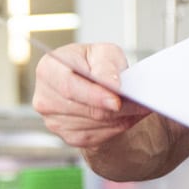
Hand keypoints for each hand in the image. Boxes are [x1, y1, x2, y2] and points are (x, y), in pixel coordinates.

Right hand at [32, 43, 151, 150]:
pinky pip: (98, 136)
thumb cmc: (93, 63)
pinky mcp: (68, 136)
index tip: (116, 100)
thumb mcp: (102, 52)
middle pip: (85, 109)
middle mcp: (45, 98)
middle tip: (143, 103)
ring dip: (121, 117)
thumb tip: (111, 84)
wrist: (90, 82)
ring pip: (95, 124)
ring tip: (139, 107)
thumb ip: (105, 65)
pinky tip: (128, 116)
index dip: (94, 95)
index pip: (69, 87)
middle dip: (118, 108)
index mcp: (48, 70)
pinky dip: (117, 127)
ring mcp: (53, 121)